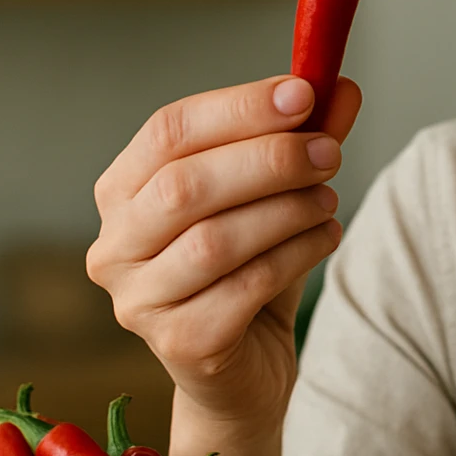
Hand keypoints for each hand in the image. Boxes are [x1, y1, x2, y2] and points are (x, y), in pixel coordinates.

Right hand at [86, 74, 361, 455]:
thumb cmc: (252, 269)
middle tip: (330, 152)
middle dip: (268, 160)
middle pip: (186, 185)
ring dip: (286, 211)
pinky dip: (294, 256)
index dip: (238, 107)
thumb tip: (340, 86)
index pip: (169, 130)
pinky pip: (243, 289)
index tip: (304, 92)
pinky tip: (325, 238)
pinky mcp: (180, 346)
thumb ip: (301, 141)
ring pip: (214, 240)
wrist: (249, 369)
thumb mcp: (276, 196)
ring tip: (329, 201)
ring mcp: (139, 302)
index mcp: (123, 192)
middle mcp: (115, 247)